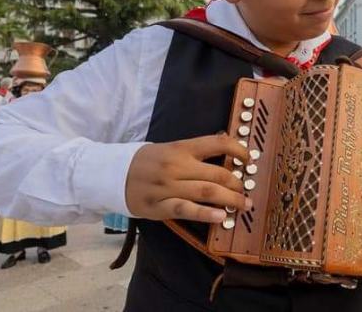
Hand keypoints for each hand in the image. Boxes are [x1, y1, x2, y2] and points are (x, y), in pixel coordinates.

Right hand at [125, 134, 251, 222]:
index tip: (249, 159)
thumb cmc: (145, 161)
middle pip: (217, 173)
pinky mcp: (159, 207)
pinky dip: (206, 214)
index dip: (238, 150)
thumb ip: (194, 149)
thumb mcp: (169, 147)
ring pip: (206, 192)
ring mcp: (168, 187)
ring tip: (243, 206)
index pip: (216, 144)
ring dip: (229, 200)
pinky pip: (186, 210)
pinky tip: (221, 217)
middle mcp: (176, 166)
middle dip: (237, 183)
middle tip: (246, 191)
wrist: (112, 174)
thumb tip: (224, 143)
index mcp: (181, 148)